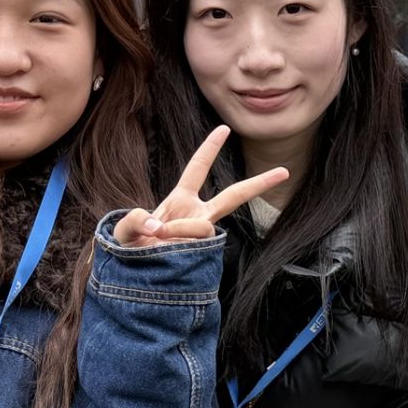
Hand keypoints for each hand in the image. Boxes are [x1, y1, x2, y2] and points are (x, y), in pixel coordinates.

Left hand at [114, 125, 287, 247]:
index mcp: (180, 201)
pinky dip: (180, 244)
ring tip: (159, 238)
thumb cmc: (129, 251)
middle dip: (258, 184)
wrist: (134, 279)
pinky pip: (198, 246)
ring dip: (181, 229)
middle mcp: (197, 216)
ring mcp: (201, 238)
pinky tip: (167, 252)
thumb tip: (159, 227)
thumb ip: (134, 221)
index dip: (210, 149)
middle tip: (285, 172)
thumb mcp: (123, 230)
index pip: (197, 169)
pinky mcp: (202, 257)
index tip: (224, 128)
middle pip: (233, 196)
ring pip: (205, 227)